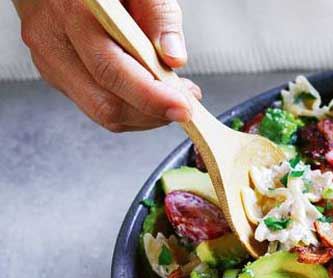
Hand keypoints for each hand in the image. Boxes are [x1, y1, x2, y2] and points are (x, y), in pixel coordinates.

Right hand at [16, 0, 200, 131]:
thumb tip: (174, 59)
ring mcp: (52, 62)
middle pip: (106, 102)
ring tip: (172, 98)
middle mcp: (54, 41)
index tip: (183, 107)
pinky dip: (131, 109)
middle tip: (186, 106)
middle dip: (153, 113)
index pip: (110, 69)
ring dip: (145, 115)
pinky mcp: (58, 75)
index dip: (149, 96)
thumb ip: (159, 17)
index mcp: (72, 11)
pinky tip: (150, 94)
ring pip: (102, 112)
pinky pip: (97, 106)